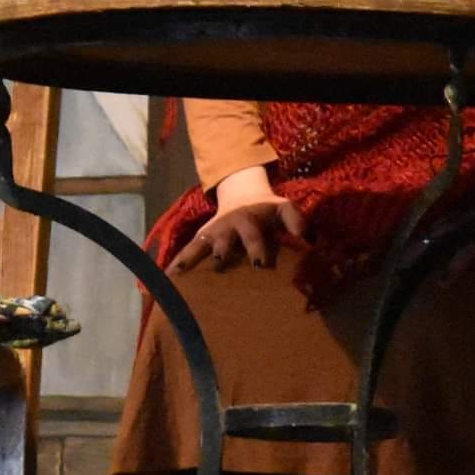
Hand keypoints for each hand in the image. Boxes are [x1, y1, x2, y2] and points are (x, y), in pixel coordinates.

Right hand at [168, 165, 307, 273]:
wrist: (242, 194)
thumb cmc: (267, 209)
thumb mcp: (283, 208)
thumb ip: (296, 220)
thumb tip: (308, 237)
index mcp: (250, 220)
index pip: (254, 234)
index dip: (256, 247)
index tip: (259, 263)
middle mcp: (228, 225)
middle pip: (225, 240)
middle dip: (223, 251)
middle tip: (221, 264)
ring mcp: (212, 232)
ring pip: (200, 245)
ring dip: (192, 258)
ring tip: (181, 274)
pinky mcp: (200, 238)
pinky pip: (186, 251)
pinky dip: (177, 264)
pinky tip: (166, 281)